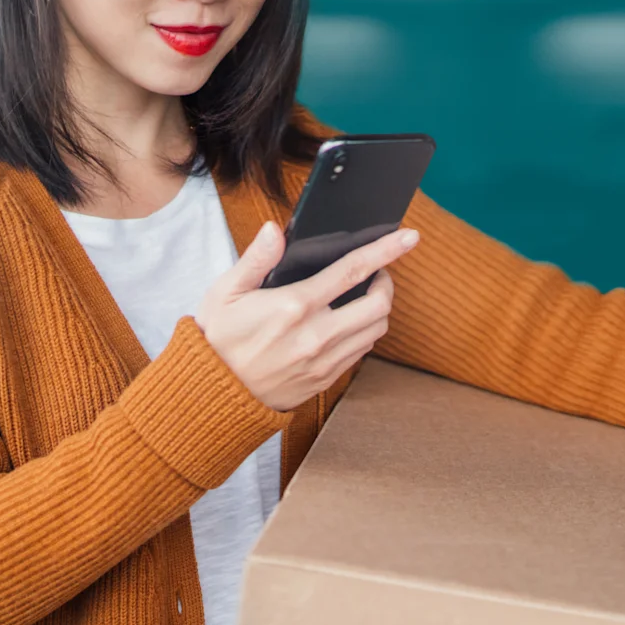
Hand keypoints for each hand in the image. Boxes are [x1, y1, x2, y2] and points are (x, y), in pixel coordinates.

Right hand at [194, 221, 417, 411]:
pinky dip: (365, 332)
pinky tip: (350, 323)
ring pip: (376, 330)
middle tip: (377, 273)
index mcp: (294, 305)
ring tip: (365, 295)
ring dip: (379, 308)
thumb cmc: (218, 338)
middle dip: (386, 282)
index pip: (352, 271)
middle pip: (379, 304)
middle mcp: (316, 334)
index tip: (409, 237)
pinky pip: (361, 352)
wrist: (215, 394)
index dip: (385, 251)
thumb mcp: (225, 292)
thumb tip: (274, 230)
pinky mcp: (325, 378)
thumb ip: (255, 259)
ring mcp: (324, 360)